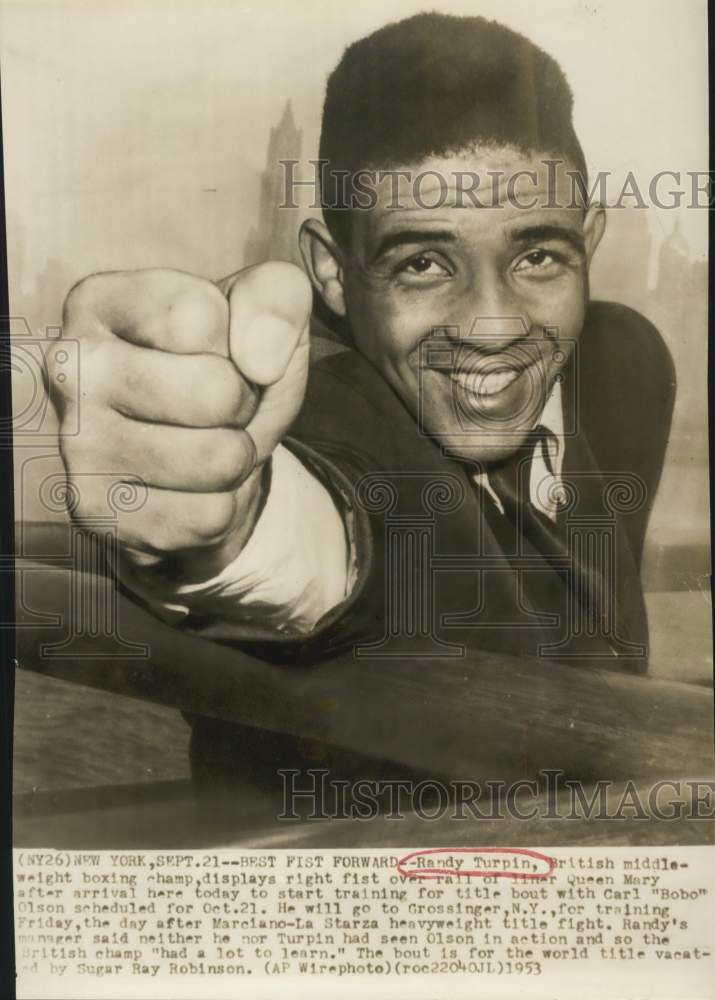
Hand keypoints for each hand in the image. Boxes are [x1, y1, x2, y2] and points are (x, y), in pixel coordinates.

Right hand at [46, 262, 311, 589]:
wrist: (195, 461)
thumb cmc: (224, 370)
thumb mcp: (262, 316)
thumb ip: (277, 299)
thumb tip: (260, 360)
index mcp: (100, 302)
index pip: (202, 318)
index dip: (240, 342)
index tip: (219, 351)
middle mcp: (71, 368)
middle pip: (217, 392)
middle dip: (245, 405)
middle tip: (220, 407)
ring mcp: (76, 444)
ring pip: (219, 460)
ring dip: (237, 459)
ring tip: (207, 444)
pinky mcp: (95, 512)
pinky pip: (208, 517)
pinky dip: (220, 506)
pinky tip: (187, 488)